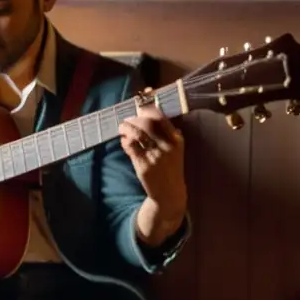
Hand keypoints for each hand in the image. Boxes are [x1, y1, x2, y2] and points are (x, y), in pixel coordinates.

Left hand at [118, 99, 187, 222]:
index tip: (139, 107)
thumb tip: (149, 110)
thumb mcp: (175, 148)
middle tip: (126, 121)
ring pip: (137, 134)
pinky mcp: (144, 166)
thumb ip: (167, 132)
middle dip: (133, 119)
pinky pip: (131, 148)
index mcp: (176, 140)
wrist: (170, 192)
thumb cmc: (170, 167)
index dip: (147, 109)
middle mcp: (167, 147)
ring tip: (122, 129)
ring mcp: (156, 157)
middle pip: (146, 123)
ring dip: (126, 128)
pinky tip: (124, 142)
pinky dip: (125, 141)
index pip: (160, 117)